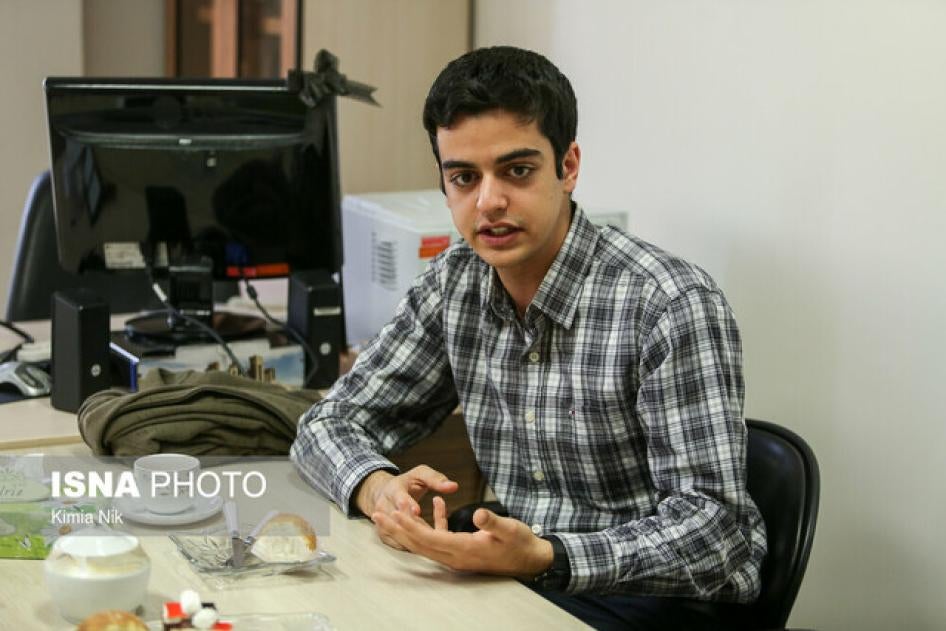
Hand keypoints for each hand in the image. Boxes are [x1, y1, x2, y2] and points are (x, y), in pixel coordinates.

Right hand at [355, 466, 457, 548]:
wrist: (385, 493)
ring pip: (396, 533)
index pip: (398, 497)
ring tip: (431, 539)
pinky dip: (412, 544)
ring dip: (412, 537)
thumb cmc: (407, 484)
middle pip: (394, 518)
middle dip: (409, 525)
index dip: (407, 505)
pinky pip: (398, 543)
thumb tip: (453, 487)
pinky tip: (427, 544)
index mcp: (393, 489)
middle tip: (426, 531)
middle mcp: (384, 506)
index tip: (417, 510)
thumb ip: (436, 480)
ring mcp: (382, 522)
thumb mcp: (420, 475)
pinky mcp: (385, 535)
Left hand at [372, 498, 553, 578]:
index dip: (409, 526)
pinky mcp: (463, 549)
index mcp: (464, 550)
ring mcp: (458, 555)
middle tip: (376, 514)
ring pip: (426, 542)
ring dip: (408, 527)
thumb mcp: (510, 530)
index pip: (429, 538)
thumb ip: (492, 523)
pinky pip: (442, 537)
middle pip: (419, 543)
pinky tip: (437, 504)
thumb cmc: (521, 544)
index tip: (393, 513)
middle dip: (397, 529)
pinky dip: (435, 522)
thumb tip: (477, 515)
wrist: (532, 559)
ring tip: (392, 513)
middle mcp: (456, 556)